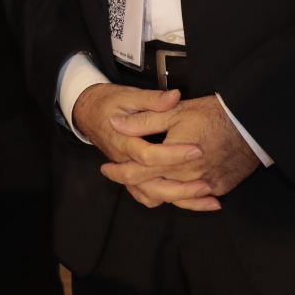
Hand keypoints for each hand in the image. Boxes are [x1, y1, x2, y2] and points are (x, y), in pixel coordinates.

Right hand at [73, 84, 214, 209]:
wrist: (88, 112)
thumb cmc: (108, 102)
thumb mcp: (128, 94)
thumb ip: (152, 99)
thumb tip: (174, 97)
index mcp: (123, 141)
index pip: (148, 155)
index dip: (173, 154)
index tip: (196, 150)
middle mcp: (124, 161)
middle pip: (151, 185)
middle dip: (181, 188)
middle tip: (207, 184)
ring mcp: (127, 172)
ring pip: (151, 195)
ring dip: (179, 199)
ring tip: (206, 198)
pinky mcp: (132, 176)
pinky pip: (148, 196)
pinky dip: (168, 200)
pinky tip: (191, 200)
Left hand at [107, 94, 262, 210]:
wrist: (251, 122)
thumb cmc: (213, 114)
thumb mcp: (175, 112)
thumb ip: (144, 121)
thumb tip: (116, 124)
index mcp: (172, 158)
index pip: (137, 172)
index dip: (119, 172)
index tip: (106, 168)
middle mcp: (187, 177)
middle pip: (153, 188)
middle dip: (132, 184)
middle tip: (118, 176)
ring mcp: (205, 185)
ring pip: (173, 198)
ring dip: (156, 193)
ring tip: (143, 186)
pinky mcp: (220, 187)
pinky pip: (195, 200)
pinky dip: (183, 199)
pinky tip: (176, 194)